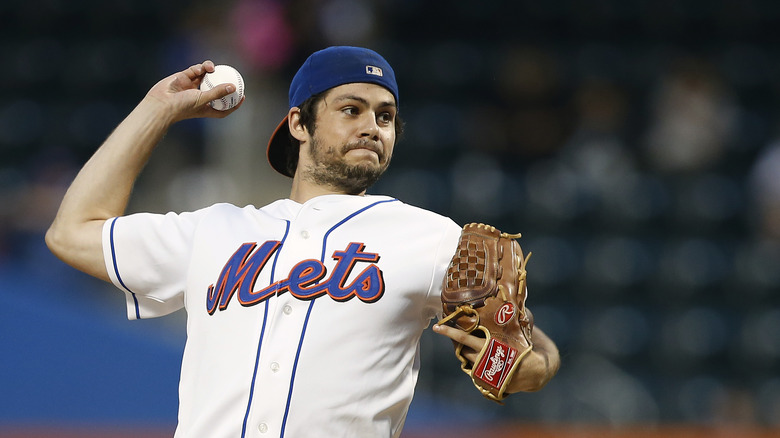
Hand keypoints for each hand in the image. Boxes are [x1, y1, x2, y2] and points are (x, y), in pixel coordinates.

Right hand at [144, 60, 243, 123]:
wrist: (161, 103)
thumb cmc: (183, 106)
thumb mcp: (203, 100)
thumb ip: (218, 93)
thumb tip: (233, 87)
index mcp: (205, 107)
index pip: (223, 107)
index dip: (233, 103)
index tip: (242, 96)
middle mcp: (200, 96)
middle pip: (216, 88)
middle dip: (224, 81)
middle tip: (233, 75)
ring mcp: (191, 86)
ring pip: (205, 76)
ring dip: (209, 70)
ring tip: (212, 68)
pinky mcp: (183, 77)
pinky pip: (194, 70)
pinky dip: (198, 69)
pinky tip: (200, 68)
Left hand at [433, 323, 559, 392]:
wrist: (536, 373)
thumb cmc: (528, 347)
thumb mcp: (523, 329)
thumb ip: (514, 316)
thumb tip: (515, 298)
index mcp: (491, 346)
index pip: (464, 337)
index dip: (450, 331)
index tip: (438, 325)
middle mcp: (484, 360)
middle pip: (461, 349)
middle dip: (453, 339)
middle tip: (443, 329)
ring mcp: (483, 372)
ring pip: (465, 358)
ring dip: (462, 349)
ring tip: (461, 339)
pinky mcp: (485, 381)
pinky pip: (473, 368)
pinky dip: (471, 359)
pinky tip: (473, 352)